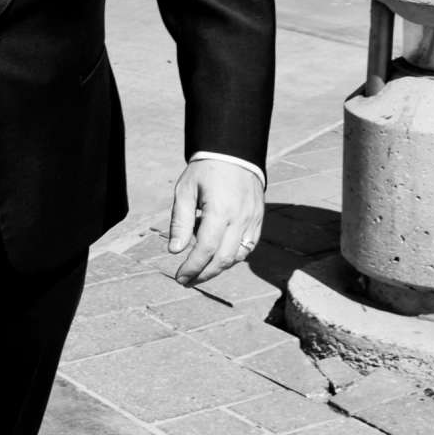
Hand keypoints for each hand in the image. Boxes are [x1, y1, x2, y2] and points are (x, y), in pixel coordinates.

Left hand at [166, 158, 264, 286]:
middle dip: (203, 274)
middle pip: (223, 259)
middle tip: (187, 281)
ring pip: (237, 256)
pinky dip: (233, 257)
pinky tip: (218, 257)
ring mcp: (252, 221)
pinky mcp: (258, 220)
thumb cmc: (205, 171)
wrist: (234, 153)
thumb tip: (175, 250)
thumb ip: (180, 221)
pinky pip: (248, 247)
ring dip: (218, 268)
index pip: (206, 249)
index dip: (192, 267)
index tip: (179, 277)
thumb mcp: (185, 190)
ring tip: (199, 270)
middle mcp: (240, 219)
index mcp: (220, 211)